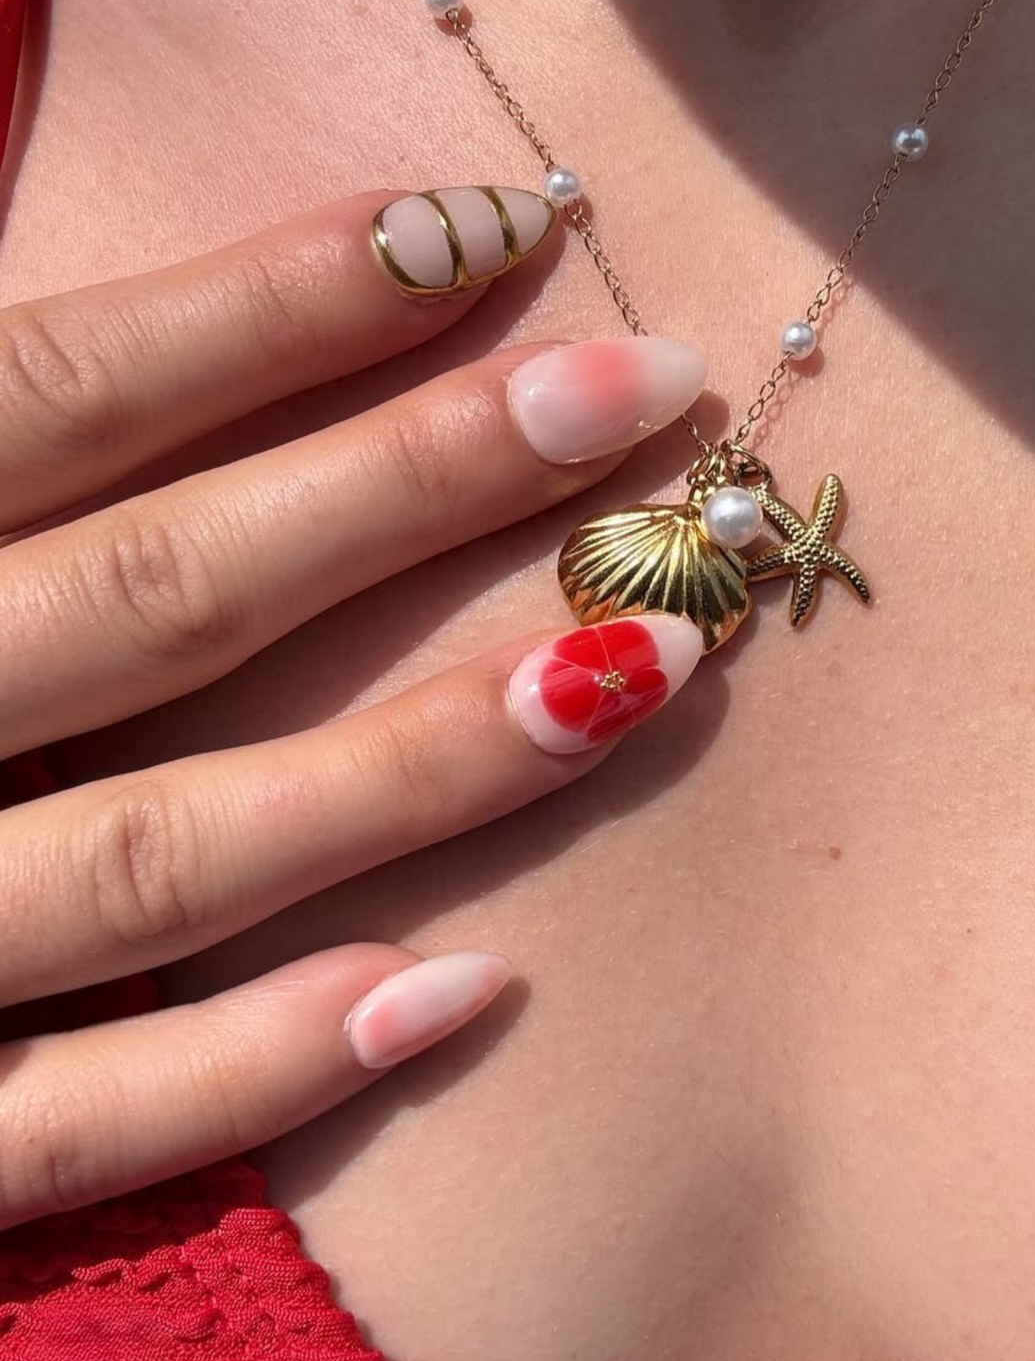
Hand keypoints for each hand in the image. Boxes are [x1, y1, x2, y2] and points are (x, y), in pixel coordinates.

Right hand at [0, 184, 707, 1229]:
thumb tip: (82, 266)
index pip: (63, 391)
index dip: (282, 301)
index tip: (499, 228)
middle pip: (163, 591)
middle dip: (415, 485)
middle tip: (645, 394)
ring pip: (162, 852)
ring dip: (411, 768)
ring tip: (641, 669)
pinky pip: (64, 1132)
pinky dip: (254, 1074)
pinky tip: (463, 989)